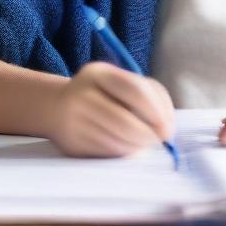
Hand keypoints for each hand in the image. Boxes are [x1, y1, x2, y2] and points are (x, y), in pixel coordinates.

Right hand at [47, 62, 174, 157]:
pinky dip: (122, 153)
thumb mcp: (117, 83)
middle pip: (124, 121)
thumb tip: (167, 127)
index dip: (156, 110)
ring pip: (116, 140)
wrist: (56, 107)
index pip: (134, 90)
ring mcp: (73, 120)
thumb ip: (144, 95)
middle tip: (160, 140)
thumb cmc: (100, 94)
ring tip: (144, 143)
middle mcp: (81, 94)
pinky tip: (126, 148)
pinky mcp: (71, 143)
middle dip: (147, 135)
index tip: (169, 127)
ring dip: (136, 146)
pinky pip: (105, 152)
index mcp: (97, 73)